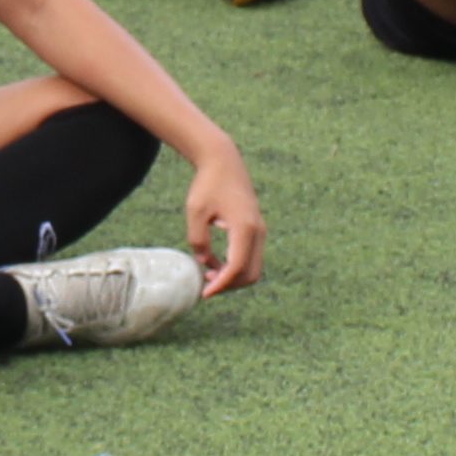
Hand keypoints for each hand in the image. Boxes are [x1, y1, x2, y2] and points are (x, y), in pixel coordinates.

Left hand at [184, 149, 266, 294]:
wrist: (224, 161)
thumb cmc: (208, 184)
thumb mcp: (196, 212)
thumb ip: (198, 240)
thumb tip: (205, 262)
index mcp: (244, 227)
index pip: (237, 267)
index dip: (221, 285)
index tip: (204, 293)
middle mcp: (257, 231)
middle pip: (250, 274)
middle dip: (229, 285)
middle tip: (206, 286)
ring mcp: (260, 230)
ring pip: (254, 268)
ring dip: (234, 278)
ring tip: (209, 275)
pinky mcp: (257, 229)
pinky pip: (252, 257)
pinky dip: (238, 267)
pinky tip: (217, 264)